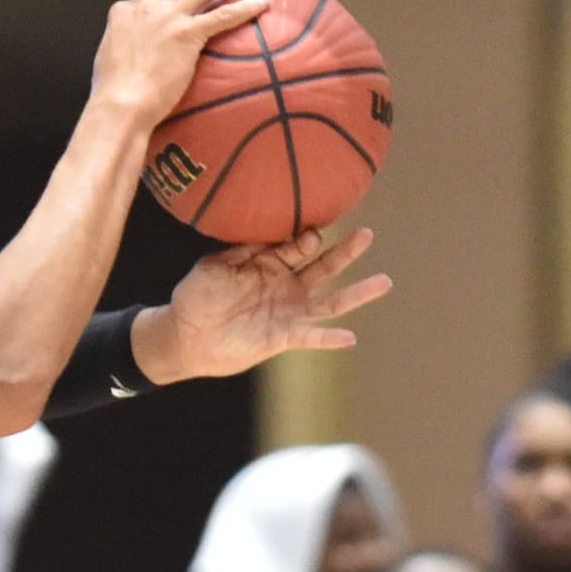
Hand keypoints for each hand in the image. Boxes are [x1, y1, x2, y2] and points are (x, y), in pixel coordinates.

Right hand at [90, 0, 269, 126]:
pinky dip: (246, 7)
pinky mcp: (189, 34)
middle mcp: (147, 7)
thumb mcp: (109, 57)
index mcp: (124, 12)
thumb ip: (125, 46)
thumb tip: (134, 54)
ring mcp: (170, 18)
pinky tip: (264, 2)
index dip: (160, 5)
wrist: (121, 103)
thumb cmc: (112, 92)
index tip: (167, 17)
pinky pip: (224, 15)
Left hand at [136, 228, 389, 384]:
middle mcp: (285, 284)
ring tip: (385, 281)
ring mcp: (288, 311)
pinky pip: (310, 336)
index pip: (297, 245)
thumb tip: (271, 234)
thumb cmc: (196, 296)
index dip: (306, 239)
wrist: (186, 336)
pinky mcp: (283, 336)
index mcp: (270, 261)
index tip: (311, 233)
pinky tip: (349, 337)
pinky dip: (329, 338)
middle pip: (324, 266)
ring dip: (357, 292)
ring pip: (330, 300)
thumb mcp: (215, 265)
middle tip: (367, 234)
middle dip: (345, 251)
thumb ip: (243, 250)